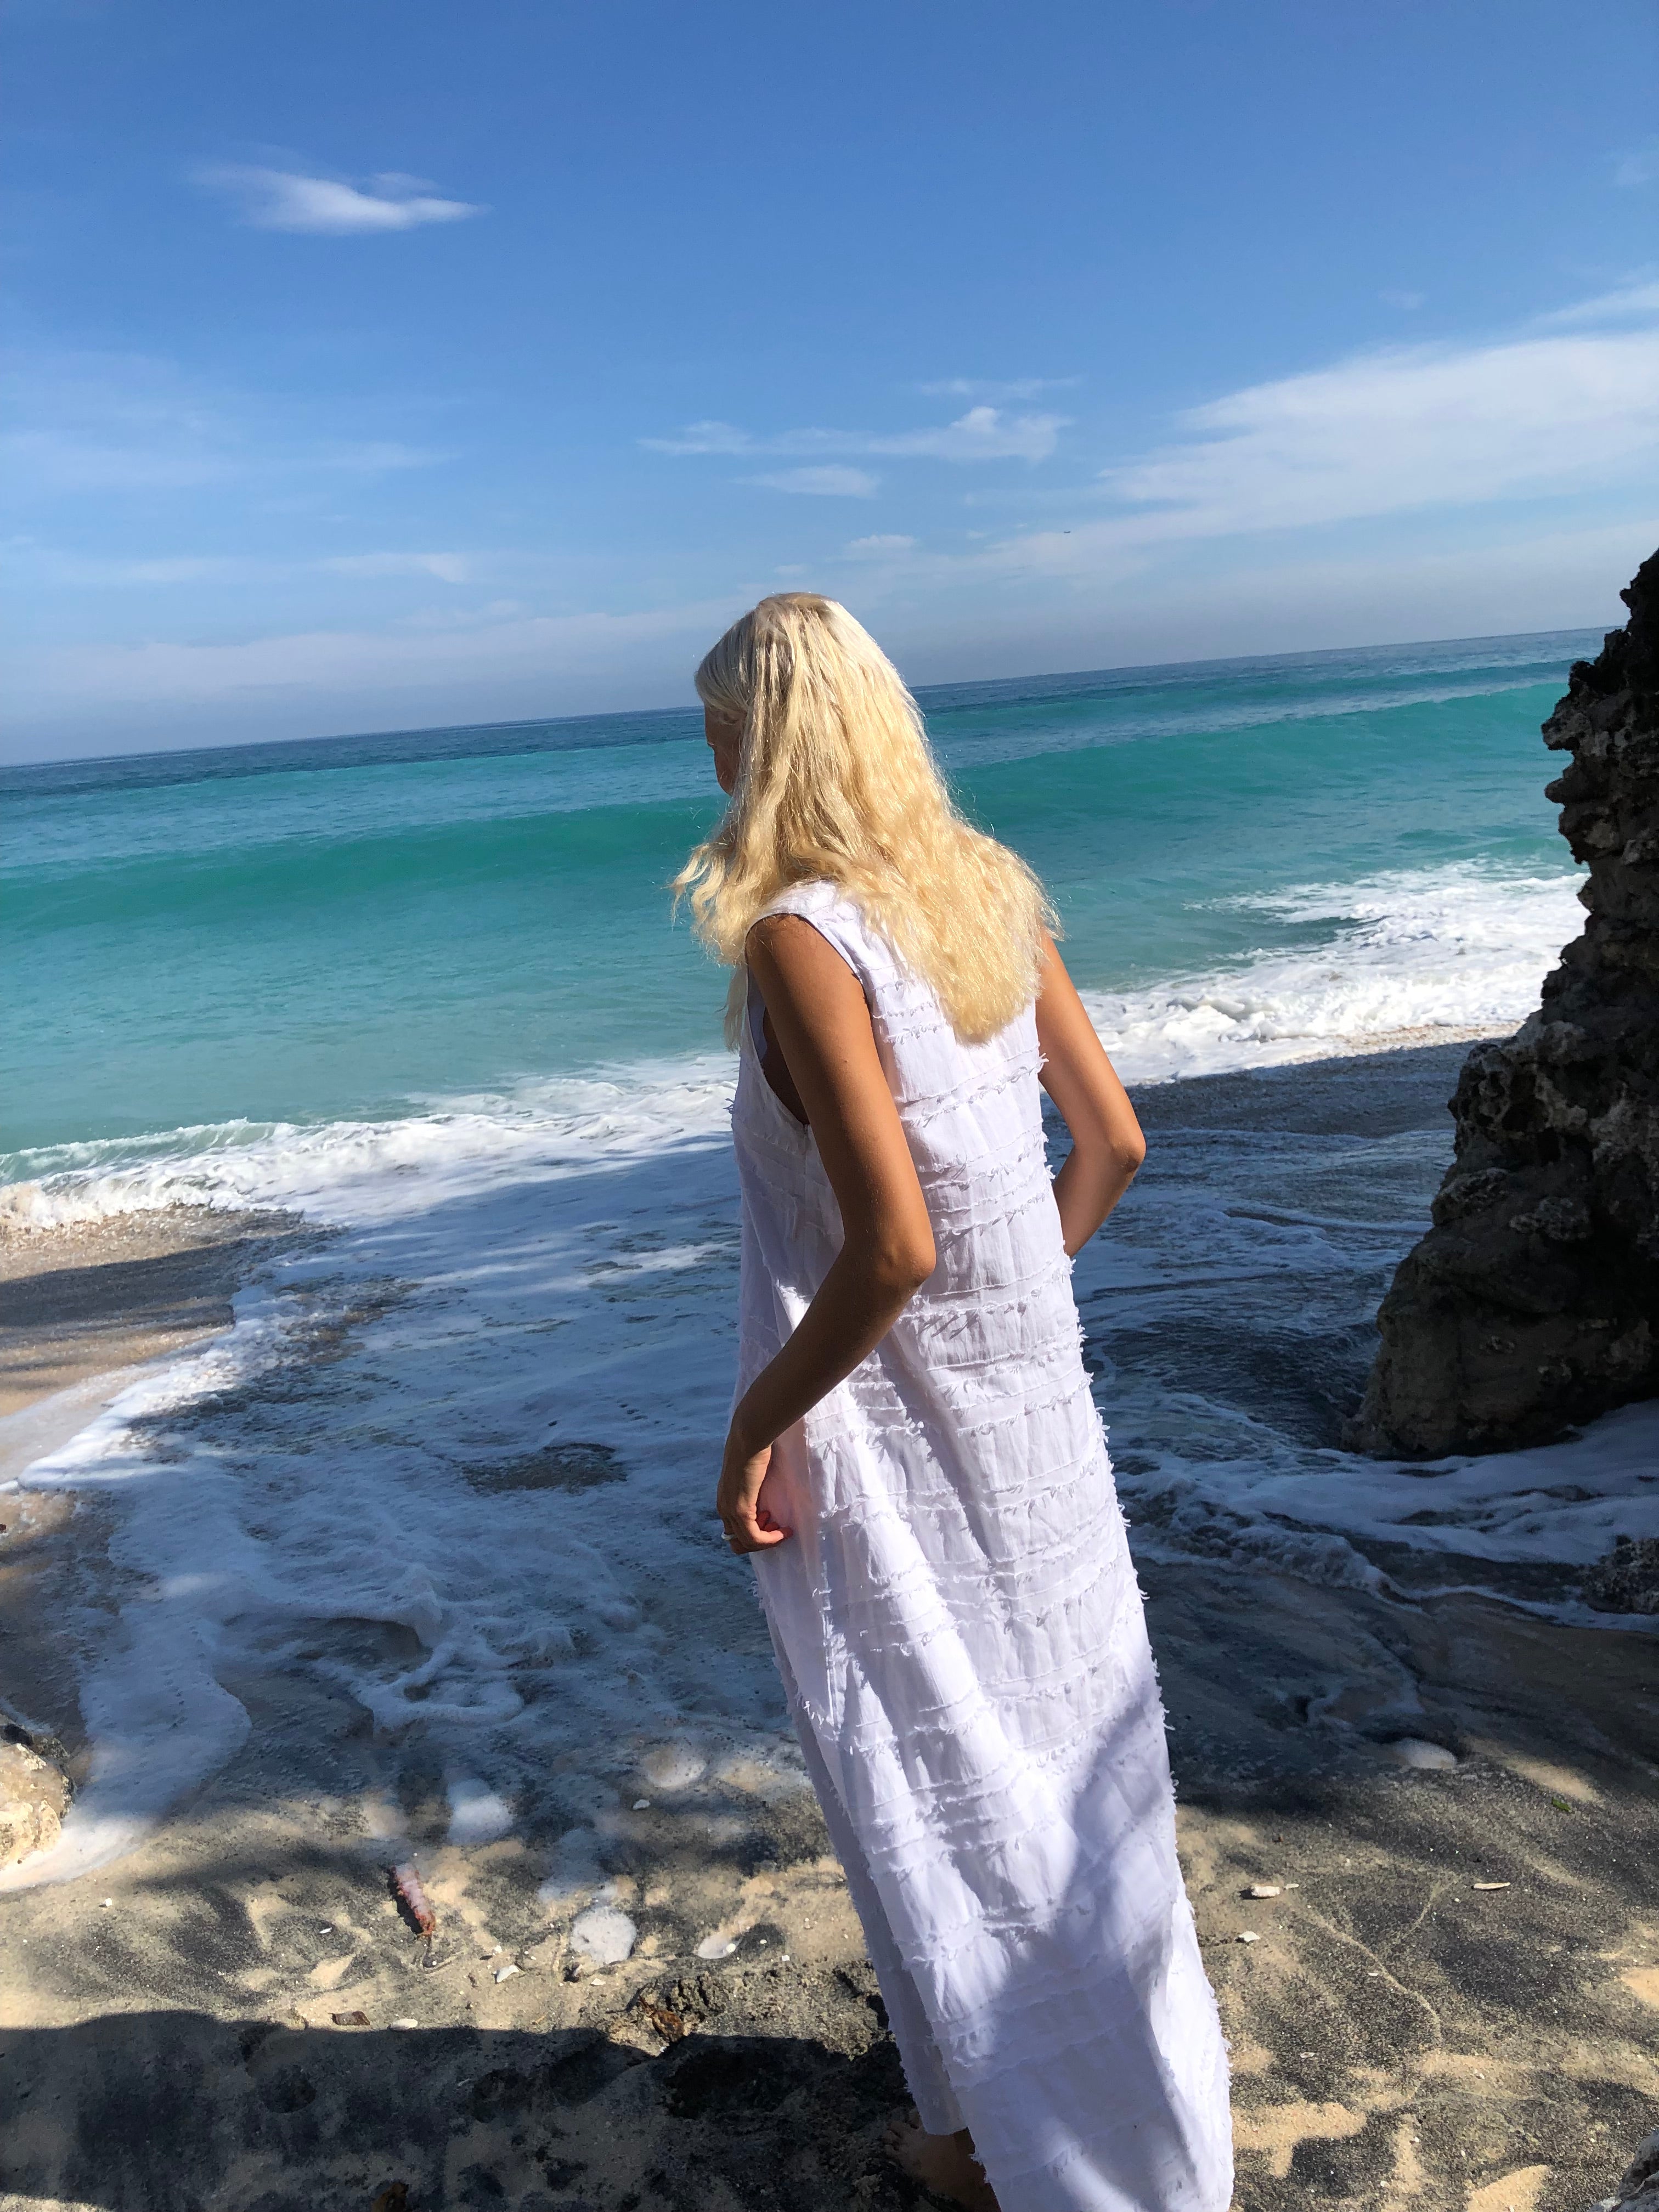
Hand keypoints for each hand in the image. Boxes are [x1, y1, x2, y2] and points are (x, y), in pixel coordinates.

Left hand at [716, 1432, 791, 1553]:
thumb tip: (762, 1496)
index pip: (734, 1532)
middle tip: (777, 1526)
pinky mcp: (740, 1509)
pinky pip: (754, 1537)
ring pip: (747, 1542)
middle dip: (760, 1541)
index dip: (754, 1533)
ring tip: (782, 1529)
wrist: (749, 1438)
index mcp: (724, 1500)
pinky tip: (784, 1531)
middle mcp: (723, 1508)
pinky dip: (770, 1540)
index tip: (770, 1520)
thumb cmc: (755, 1450)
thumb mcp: (750, 1474)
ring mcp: (730, 1510)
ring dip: (768, 1541)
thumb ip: (751, 1488)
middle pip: (738, 1542)